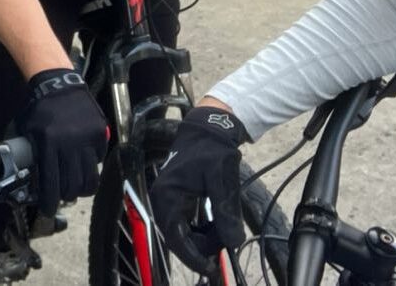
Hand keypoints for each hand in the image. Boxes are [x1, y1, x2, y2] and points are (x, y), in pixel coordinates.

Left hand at [16, 68, 108, 214]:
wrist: (58, 83)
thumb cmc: (39, 109)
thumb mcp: (28, 131)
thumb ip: (32, 155)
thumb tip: (33, 181)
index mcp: (48, 144)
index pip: (51, 184)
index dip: (49, 202)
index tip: (48, 209)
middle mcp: (69, 143)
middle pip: (72, 186)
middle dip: (66, 196)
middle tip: (63, 195)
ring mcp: (87, 138)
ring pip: (90, 178)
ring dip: (82, 188)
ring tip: (77, 187)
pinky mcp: (100, 133)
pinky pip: (99, 160)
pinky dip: (92, 166)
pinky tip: (85, 163)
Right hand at [149, 104, 246, 273]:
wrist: (209, 127)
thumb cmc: (211, 149)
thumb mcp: (221, 179)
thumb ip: (226, 211)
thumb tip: (232, 242)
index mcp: (167, 196)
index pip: (176, 238)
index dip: (193, 257)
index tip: (212, 268)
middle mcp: (163, 200)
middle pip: (179, 238)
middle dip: (203, 246)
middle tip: (227, 241)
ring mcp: (168, 199)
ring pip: (184, 232)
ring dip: (204, 237)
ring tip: (225, 228)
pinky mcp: (176, 198)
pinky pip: (187, 223)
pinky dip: (202, 228)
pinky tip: (217, 223)